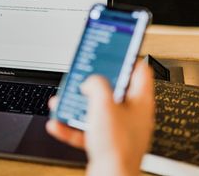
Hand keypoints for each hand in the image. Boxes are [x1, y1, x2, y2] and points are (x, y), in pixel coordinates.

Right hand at [46, 61, 154, 175]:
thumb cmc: (117, 147)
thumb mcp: (103, 104)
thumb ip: (96, 84)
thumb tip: (91, 81)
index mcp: (140, 102)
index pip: (139, 71)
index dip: (127, 58)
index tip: (115, 51)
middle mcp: (133, 116)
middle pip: (114, 91)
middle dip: (94, 84)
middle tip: (83, 77)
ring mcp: (120, 131)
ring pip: (97, 111)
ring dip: (79, 105)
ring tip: (65, 100)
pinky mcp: (107, 145)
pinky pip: (88, 130)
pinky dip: (72, 126)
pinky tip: (58, 124)